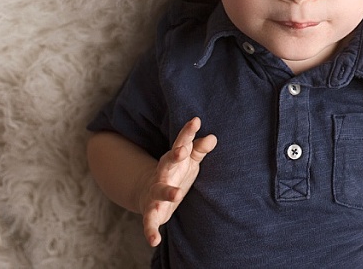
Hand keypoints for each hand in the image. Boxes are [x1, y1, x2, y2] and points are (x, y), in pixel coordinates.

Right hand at [140, 117, 216, 246]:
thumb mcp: (189, 161)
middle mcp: (163, 173)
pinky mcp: (152, 212)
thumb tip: (213, 137)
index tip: (196, 120)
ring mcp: (155, 192)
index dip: (188, 133)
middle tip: (181, 151)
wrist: (148, 193)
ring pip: (160, 191)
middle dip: (174, 156)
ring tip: (177, 195)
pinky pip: (149, 222)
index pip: (182, 143)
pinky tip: (155, 241)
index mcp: (174, 159)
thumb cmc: (176, 173)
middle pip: (167, 163)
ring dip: (167, 192)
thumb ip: (199, 149)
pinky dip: (150, 231)